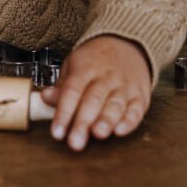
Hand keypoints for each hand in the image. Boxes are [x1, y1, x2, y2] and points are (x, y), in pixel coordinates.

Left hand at [42, 36, 150, 150]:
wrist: (127, 43)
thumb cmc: (95, 60)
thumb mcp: (74, 64)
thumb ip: (62, 85)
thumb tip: (46, 98)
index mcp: (85, 69)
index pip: (72, 91)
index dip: (63, 113)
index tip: (57, 132)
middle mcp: (106, 77)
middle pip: (93, 100)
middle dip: (84, 122)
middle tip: (75, 142)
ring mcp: (124, 86)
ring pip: (115, 104)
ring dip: (107, 120)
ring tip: (98, 134)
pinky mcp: (140, 95)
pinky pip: (136, 109)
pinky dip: (130, 121)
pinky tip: (120, 130)